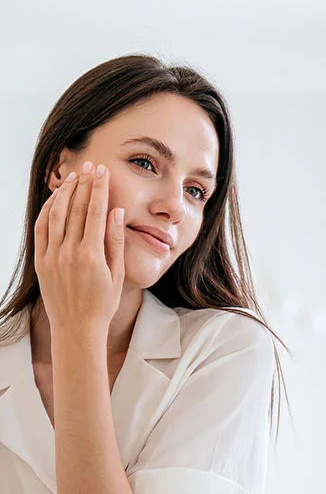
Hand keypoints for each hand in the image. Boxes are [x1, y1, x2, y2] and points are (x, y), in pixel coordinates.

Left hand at [34, 161, 124, 334]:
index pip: (95, 211)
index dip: (99, 188)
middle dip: (84, 183)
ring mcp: (52, 256)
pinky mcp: (41, 262)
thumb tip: (116, 213)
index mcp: (91, 255)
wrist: (77, 328)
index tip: (102, 171)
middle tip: (90, 165)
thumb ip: (116, 241)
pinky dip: (48, 211)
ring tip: (73, 176)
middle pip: (76, 208)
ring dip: (65, 192)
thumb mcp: (117, 274)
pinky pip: (41, 229)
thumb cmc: (102, 303)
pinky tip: (56, 199)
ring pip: (56, 214)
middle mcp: (69, 252)